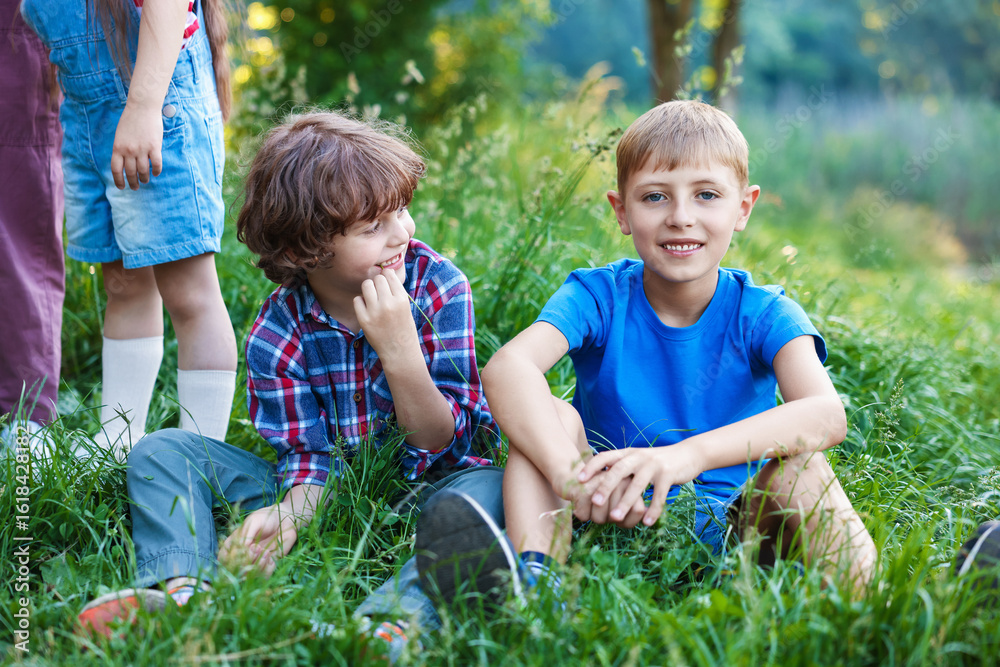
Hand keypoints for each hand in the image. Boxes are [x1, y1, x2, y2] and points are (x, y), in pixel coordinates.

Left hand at [110, 102, 162, 189]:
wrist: (142, 107)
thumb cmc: (130, 120)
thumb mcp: (120, 135)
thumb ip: (121, 149)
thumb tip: (126, 163)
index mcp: (118, 147)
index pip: (116, 169)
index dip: (118, 180)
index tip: (121, 187)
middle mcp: (129, 151)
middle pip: (130, 172)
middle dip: (133, 183)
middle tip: (135, 187)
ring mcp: (142, 149)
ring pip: (143, 171)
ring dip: (144, 178)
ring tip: (145, 181)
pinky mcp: (154, 147)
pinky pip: (156, 164)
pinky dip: (156, 171)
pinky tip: (156, 173)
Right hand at [218, 504, 298, 576]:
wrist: (285, 520)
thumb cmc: (267, 518)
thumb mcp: (254, 522)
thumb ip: (246, 535)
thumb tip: (241, 549)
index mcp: (234, 544)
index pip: (223, 558)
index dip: (229, 559)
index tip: (241, 550)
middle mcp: (242, 555)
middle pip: (235, 570)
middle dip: (246, 561)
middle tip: (256, 547)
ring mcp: (254, 562)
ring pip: (249, 576)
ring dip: (257, 566)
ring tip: (265, 552)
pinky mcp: (267, 566)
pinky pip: (264, 577)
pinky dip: (267, 570)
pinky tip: (271, 559)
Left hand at [353, 268, 418, 361]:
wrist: (400, 352)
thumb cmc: (404, 328)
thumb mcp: (406, 307)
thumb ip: (396, 292)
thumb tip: (383, 273)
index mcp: (402, 299)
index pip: (389, 274)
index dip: (386, 276)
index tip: (386, 281)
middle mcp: (388, 303)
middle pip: (377, 278)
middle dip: (378, 283)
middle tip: (380, 293)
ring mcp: (375, 312)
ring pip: (366, 285)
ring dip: (368, 289)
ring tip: (372, 298)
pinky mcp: (364, 320)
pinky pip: (357, 300)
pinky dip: (361, 302)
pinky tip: (367, 309)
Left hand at [578, 445, 702, 526]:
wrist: (687, 454)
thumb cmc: (656, 462)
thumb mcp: (636, 460)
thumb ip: (620, 468)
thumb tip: (596, 484)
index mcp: (627, 453)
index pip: (605, 456)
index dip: (591, 467)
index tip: (579, 480)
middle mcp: (638, 457)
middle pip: (618, 471)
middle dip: (605, 487)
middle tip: (594, 502)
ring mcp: (654, 465)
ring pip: (637, 485)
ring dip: (625, 503)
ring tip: (615, 518)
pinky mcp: (668, 474)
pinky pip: (659, 495)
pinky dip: (653, 509)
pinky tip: (646, 522)